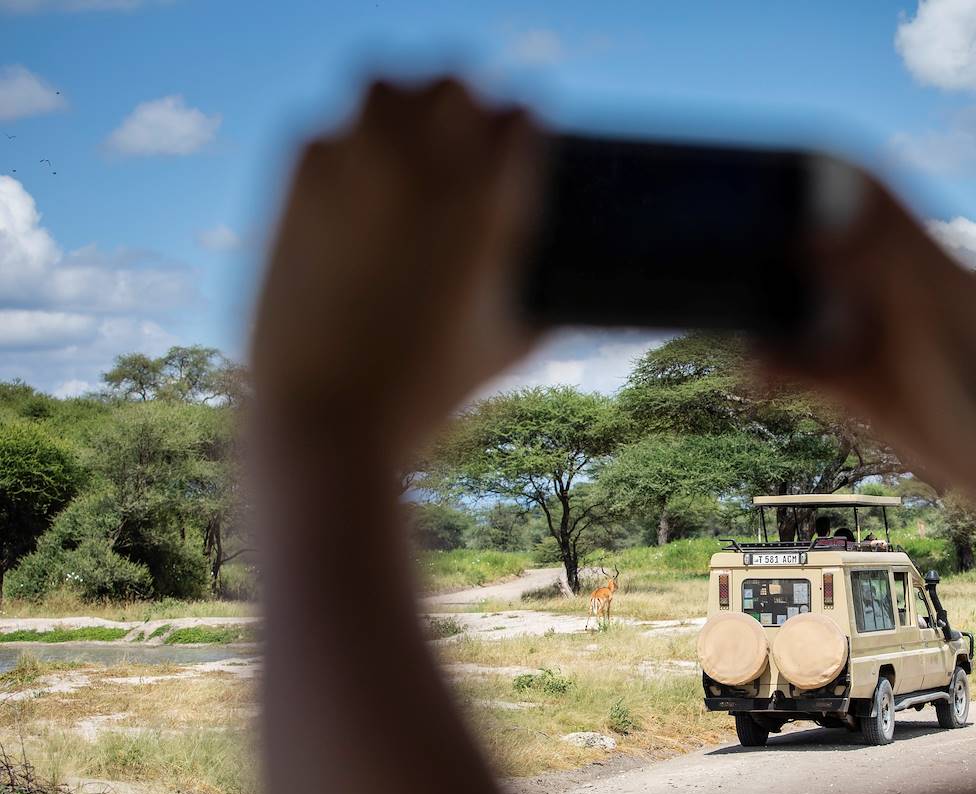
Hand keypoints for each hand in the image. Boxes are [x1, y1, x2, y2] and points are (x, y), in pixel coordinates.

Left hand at [250, 79, 543, 455]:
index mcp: (489, 197)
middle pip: (456, 81)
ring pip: (386, 85)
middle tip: (460, 150)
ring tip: (403, 157)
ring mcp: (356, 164)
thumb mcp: (514, 339)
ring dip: (401, 109)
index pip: (522, 114)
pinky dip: (345, 148)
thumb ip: (544, 290)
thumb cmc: (428, 391)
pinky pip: (327, 129)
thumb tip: (565, 274)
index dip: (522, 134)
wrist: (331, 417)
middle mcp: (423, 165)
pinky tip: (353, 194)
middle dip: (464, 108)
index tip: (514, 155)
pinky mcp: (298, 180)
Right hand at [762, 181, 975, 511]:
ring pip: (816, 319)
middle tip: (726, 256)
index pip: (871, 197)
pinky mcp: (876, 399)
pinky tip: (758, 374)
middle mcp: (902, 298)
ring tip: (736, 327)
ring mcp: (888, 348)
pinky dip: (782, 369)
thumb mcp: (942, 314)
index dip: (826, 176)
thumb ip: (884, 268)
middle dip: (782, 255)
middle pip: (830, 257)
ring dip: (774, 320)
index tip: (772, 169)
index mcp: (926, 261)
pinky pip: (817, 374)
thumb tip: (814, 235)